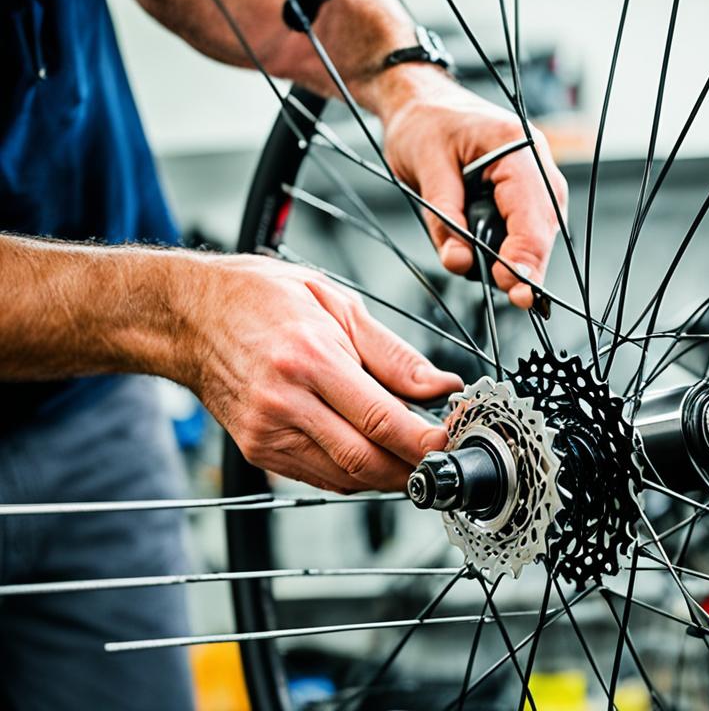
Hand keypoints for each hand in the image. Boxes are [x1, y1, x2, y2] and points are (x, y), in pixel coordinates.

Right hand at [180, 254, 461, 491]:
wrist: (188, 316)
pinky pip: (321, 476)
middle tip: (442, 458)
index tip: (451, 442)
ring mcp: (267, 433)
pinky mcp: (258, 450)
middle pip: (365, 460)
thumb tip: (441, 386)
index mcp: (309, 359)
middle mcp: (284, 402)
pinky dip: (355, 473)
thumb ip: (394, 355)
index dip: (424, 440)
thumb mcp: (338, 305)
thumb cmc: (260, 299)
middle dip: (413, 468)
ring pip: (345, 478)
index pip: (381, 419)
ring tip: (414, 456)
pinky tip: (373, 454)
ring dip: (388, 476)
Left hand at [379, 71, 566, 308]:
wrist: (420, 101)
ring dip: (515, 257)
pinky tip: (489, 256)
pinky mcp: (524, 194)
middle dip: (529, 264)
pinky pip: (527, 229)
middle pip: (546, 226)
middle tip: (514, 298)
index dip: (526, 254)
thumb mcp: (424, 166)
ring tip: (481, 264)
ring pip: (540, 232)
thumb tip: (460, 262)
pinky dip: (509, 248)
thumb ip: (444, 218)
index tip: (513, 288)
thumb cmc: (423, 123)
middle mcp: (536, 163)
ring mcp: (535, 179)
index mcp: (517, 146)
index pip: (533, 210)